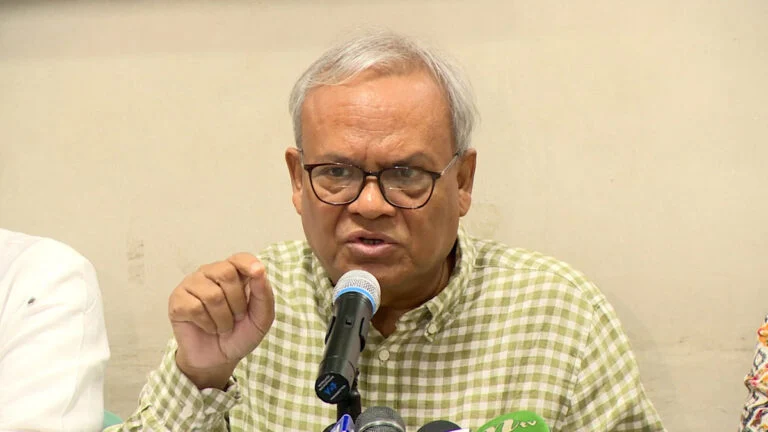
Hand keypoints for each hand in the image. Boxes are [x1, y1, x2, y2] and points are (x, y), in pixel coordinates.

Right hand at [168, 253, 274, 388]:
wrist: (220, 359)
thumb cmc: (240, 333)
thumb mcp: (261, 318)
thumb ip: (263, 294)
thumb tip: (259, 271)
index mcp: (233, 273)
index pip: (239, 258)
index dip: (248, 263)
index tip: (257, 272)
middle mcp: (211, 273)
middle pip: (226, 274)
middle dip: (237, 303)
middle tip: (237, 318)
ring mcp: (192, 285)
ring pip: (212, 295)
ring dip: (223, 319)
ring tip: (222, 326)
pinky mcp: (177, 301)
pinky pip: (194, 308)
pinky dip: (207, 324)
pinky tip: (208, 327)